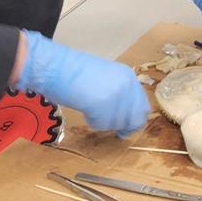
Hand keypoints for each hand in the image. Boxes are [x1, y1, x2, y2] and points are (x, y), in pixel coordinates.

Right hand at [18, 31, 148, 135]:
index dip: (135, 119)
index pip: (143, 105)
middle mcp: (127, 86)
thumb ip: (118, 92)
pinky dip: (93, 121)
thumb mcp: (105, 77)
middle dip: (126, 127)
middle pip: (136, 118)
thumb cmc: (75, 71)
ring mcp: (117, 97)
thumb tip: (125, 114)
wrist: (58, 67)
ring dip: (105, 121)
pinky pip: (102, 124)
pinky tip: (84, 108)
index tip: (127, 126)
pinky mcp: (104, 108)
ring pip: (117, 123)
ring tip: (90, 107)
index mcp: (128, 76)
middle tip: (117, 133)